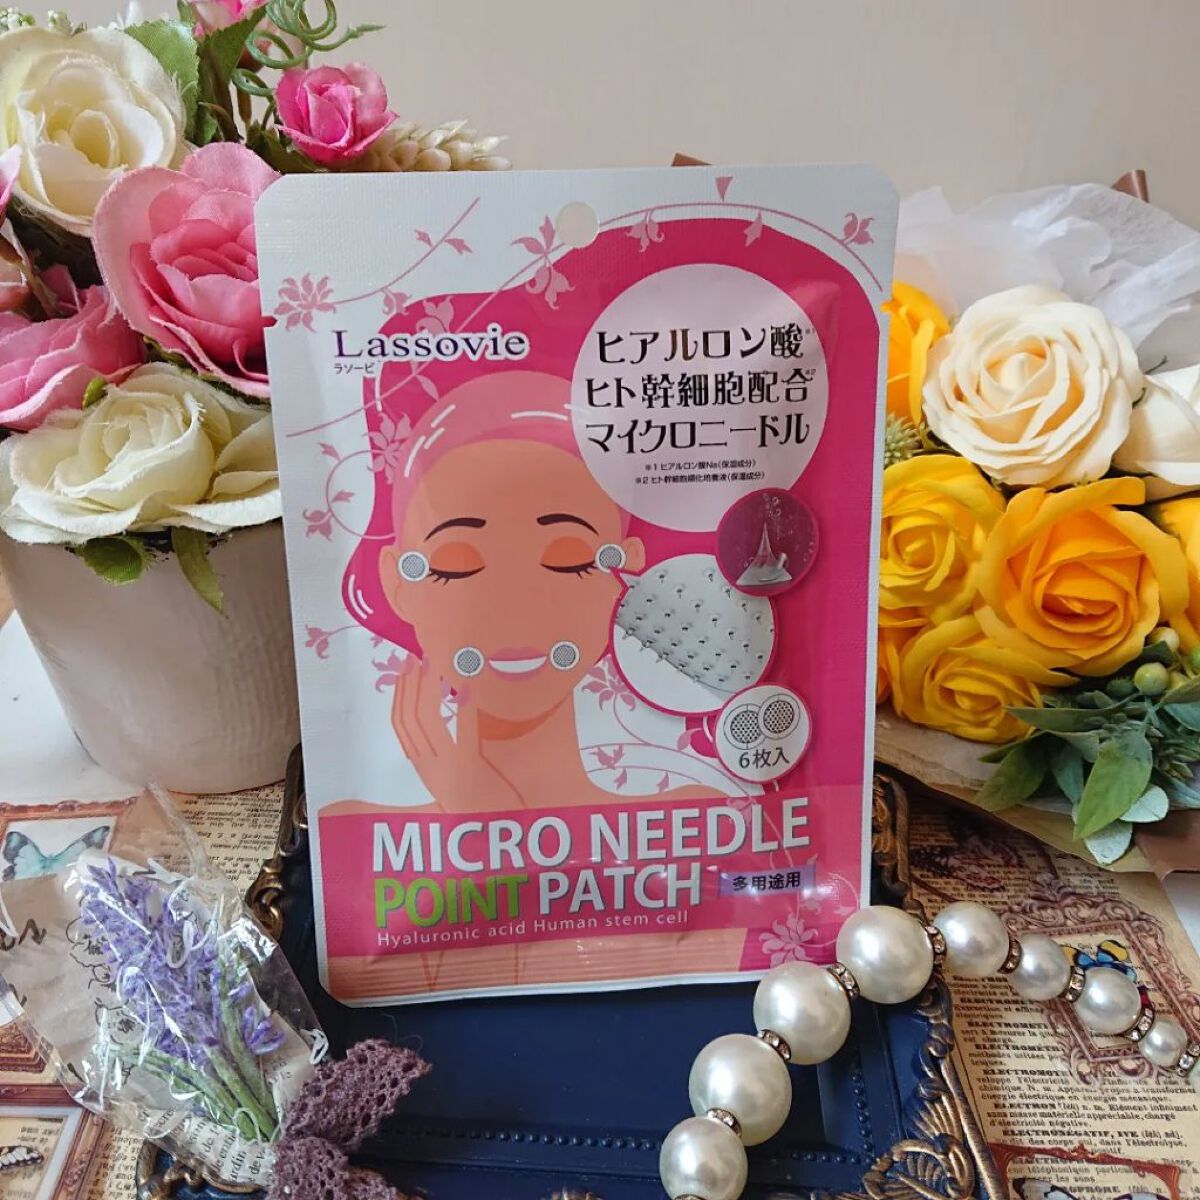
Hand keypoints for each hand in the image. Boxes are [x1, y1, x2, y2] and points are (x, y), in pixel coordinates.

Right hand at [392, 656, 522, 809]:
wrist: (496, 837)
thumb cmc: (483, 807)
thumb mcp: (458, 777)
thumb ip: (449, 751)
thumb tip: (453, 711)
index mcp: (425, 768)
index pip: (401, 726)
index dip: (401, 694)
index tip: (406, 668)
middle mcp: (430, 767)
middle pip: (410, 719)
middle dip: (410, 684)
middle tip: (417, 655)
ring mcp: (447, 769)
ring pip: (427, 722)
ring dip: (428, 689)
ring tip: (433, 662)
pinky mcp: (470, 770)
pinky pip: (462, 733)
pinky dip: (461, 709)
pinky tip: (466, 687)